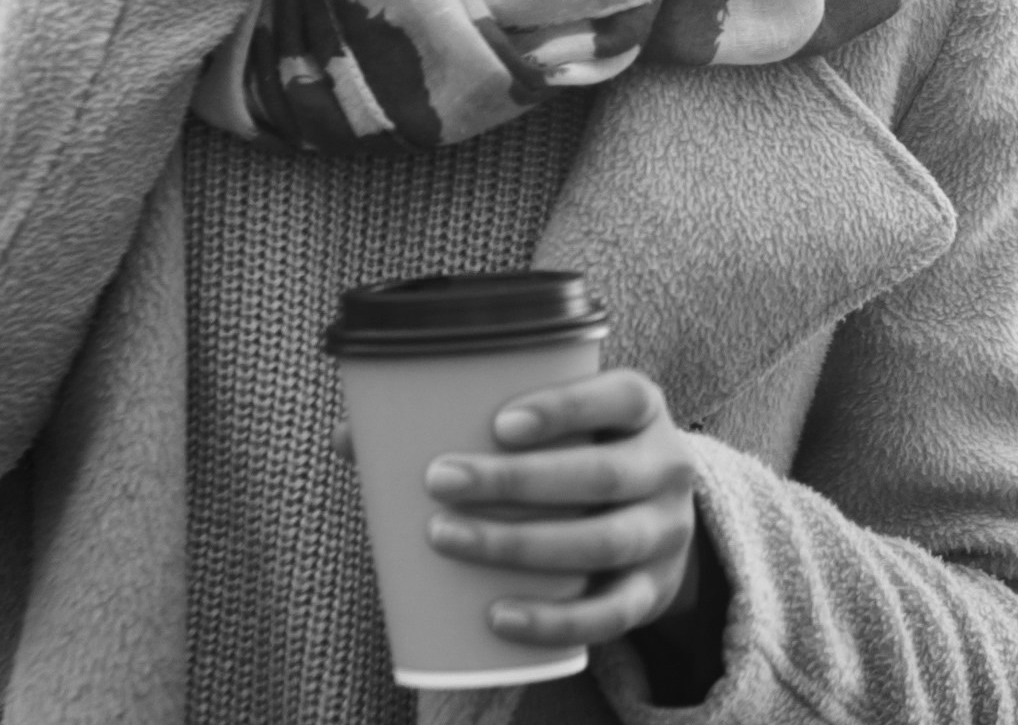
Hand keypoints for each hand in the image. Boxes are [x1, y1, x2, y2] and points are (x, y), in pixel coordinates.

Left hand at [423, 368, 706, 651]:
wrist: (652, 526)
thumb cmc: (577, 460)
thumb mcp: (556, 430)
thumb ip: (467, 420)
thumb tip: (350, 439)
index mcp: (643, 411)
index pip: (620, 397)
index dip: (565, 408)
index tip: (496, 424)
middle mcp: (667, 468)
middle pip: (602, 473)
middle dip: (516, 480)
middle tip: (438, 481)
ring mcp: (666, 533)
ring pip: (603, 541)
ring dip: (519, 544)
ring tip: (445, 537)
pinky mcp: (652, 592)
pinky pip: (610, 613)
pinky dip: (553, 620)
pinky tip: (497, 617)